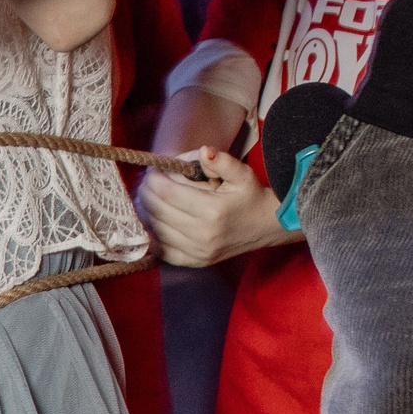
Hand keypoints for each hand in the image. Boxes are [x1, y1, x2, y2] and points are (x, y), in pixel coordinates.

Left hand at [134, 145, 296, 267]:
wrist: (266, 226)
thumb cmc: (250, 196)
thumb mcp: (242, 174)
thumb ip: (222, 161)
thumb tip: (203, 151)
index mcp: (212, 210)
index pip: (168, 194)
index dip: (154, 181)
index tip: (151, 171)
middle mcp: (203, 234)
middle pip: (158, 212)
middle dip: (146, 194)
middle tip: (146, 182)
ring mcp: (198, 251)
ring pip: (157, 231)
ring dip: (146, 213)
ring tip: (146, 198)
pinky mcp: (196, 262)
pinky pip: (163, 251)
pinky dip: (153, 236)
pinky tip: (152, 221)